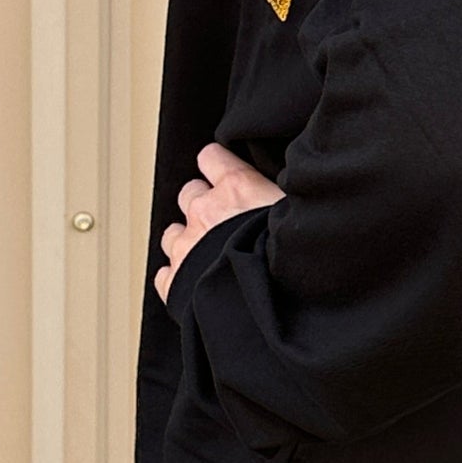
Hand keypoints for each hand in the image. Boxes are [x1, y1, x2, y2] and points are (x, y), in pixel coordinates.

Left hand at [153, 140, 284, 304]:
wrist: (264, 305)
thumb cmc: (290, 259)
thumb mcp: (296, 214)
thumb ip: (281, 200)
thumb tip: (293, 191)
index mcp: (236, 188)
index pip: (212, 157)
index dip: (217, 165)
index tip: (225, 175)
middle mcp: (204, 211)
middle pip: (190, 193)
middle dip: (204, 204)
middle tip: (225, 222)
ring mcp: (184, 247)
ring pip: (172, 233)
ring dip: (187, 240)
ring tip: (209, 256)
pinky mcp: (173, 282)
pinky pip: (164, 275)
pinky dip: (176, 278)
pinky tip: (195, 286)